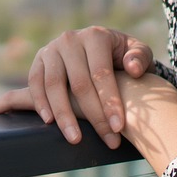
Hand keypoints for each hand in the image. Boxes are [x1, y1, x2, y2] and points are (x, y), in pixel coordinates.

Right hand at [0, 27, 152, 148]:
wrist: (99, 48)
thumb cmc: (122, 55)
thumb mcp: (138, 52)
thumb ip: (140, 58)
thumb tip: (134, 69)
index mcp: (96, 36)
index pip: (101, 73)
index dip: (109, 101)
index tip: (118, 127)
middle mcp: (70, 40)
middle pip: (79, 83)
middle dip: (93, 115)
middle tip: (107, 139)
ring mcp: (51, 49)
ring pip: (54, 85)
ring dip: (63, 115)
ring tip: (75, 139)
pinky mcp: (38, 60)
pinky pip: (35, 83)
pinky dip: (40, 103)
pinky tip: (50, 122)